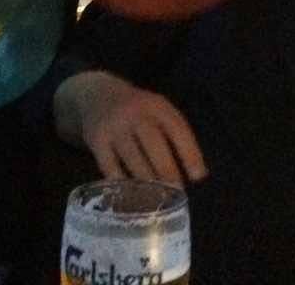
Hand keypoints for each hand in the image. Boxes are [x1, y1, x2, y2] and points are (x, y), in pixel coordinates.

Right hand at [54, 71, 206, 185]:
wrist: (98, 95)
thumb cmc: (138, 110)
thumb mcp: (158, 110)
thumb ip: (176, 134)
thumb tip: (197, 173)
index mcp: (156, 105)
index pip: (177, 129)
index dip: (190, 153)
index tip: (199, 177)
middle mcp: (134, 113)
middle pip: (154, 144)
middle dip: (167, 171)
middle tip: (176, 192)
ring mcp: (114, 127)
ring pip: (132, 158)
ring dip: (147, 181)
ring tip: (157, 199)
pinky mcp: (96, 141)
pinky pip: (110, 167)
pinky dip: (121, 182)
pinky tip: (130, 195)